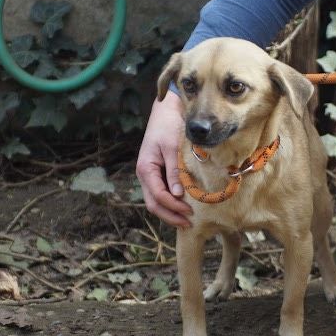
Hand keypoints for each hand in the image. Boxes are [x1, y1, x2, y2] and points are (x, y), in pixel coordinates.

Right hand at [136, 92, 192, 226]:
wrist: (166, 111)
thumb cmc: (168, 126)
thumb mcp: (172, 148)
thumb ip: (174, 171)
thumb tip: (177, 195)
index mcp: (145, 169)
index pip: (158, 196)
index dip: (173, 208)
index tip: (190, 213)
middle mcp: (145, 174)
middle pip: (154, 204)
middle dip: (171, 216)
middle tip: (189, 223)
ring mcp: (150, 174)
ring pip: (156, 201)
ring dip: (170, 212)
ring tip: (187, 219)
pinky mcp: (157, 172)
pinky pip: (161, 192)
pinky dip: (171, 203)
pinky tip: (183, 206)